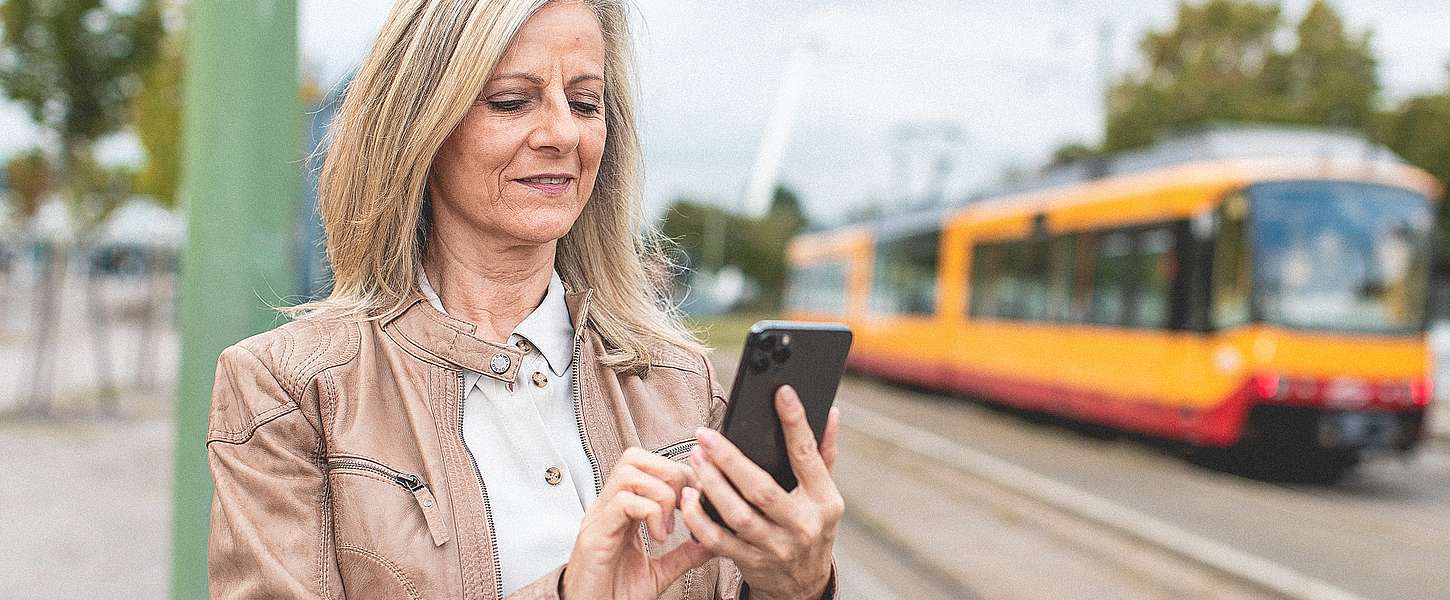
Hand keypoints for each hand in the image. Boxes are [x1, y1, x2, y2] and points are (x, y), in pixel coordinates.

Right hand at [561, 447, 711, 599]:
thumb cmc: (614, 594)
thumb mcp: (659, 572)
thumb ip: (683, 554)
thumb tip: (711, 540)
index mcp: (623, 510)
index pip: (647, 466)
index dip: (677, 473)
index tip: (697, 498)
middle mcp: (609, 507)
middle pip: (636, 457)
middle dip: (670, 475)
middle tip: (685, 507)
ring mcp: (600, 517)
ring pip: (630, 472)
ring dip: (660, 494)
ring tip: (669, 526)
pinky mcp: (596, 534)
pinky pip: (623, 501)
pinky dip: (650, 513)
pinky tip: (658, 537)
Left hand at [681, 386, 842, 599]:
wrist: (803, 585)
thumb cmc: (812, 527)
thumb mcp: (825, 495)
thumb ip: (824, 454)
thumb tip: (830, 413)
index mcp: (823, 501)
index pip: (807, 456)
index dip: (795, 422)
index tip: (781, 393)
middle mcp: (801, 525)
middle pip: (761, 488)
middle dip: (729, 459)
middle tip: (706, 435)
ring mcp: (775, 547)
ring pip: (737, 514)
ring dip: (711, 484)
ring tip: (695, 459)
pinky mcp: (751, 562)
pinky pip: (718, 540)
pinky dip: (700, 518)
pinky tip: (688, 496)